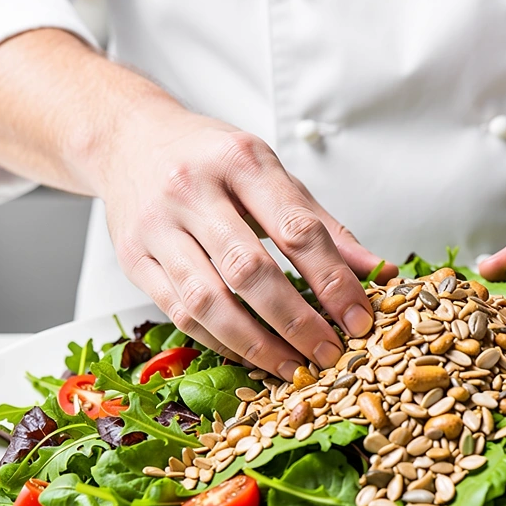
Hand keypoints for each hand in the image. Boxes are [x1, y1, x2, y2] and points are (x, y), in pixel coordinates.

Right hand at [97, 106, 394, 379]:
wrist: (127, 139)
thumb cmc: (208, 157)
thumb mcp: (270, 172)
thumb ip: (322, 223)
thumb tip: (377, 271)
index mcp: (240, 160)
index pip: (296, 229)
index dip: (333, 280)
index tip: (358, 318)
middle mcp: (193, 190)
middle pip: (250, 270)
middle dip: (296, 321)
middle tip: (329, 354)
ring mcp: (157, 226)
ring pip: (208, 300)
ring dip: (256, 344)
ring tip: (292, 367)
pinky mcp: (134, 259)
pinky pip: (179, 312)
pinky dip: (219, 341)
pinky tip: (250, 355)